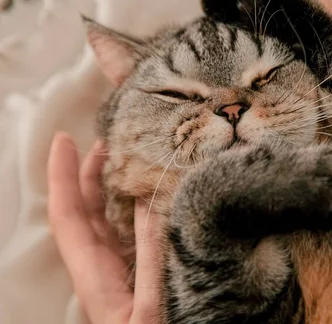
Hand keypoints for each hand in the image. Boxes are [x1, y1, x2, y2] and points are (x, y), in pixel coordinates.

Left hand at [47, 133, 162, 323]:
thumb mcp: (151, 305)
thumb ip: (150, 254)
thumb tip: (148, 201)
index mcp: (95, 276)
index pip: (69, 217)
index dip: (64, 177)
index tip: (64, 141)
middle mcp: (101, 270)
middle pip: (85, 213)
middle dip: (88, 175)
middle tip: (106, 142)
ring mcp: (119, 274)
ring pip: (107, 223)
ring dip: (110, 190)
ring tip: (124, 161)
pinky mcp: (139, 278)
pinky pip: (129, 235)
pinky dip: (135, 210)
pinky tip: (149, 200)